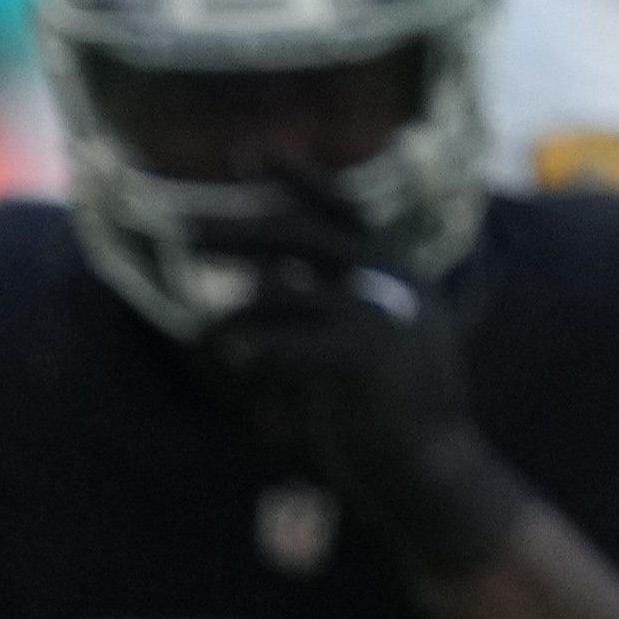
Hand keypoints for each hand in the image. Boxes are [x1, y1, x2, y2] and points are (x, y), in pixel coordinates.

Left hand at [188, 205, 528, 580]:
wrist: (433, 469)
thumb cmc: (388, 411)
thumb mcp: (351, 343)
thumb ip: (314, 302)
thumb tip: (259, 269)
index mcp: (398, 272)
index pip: (343, 211)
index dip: (300, 180)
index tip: (254, 149)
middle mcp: (397, 281)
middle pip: (307, 237)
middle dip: (243, 232)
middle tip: (185, 232)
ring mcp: (384, 315)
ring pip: (290, 292)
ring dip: (241, 309)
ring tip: (209, 332)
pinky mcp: (367, 356)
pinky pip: (292, 340)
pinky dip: (258, 344)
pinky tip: (233, 356)